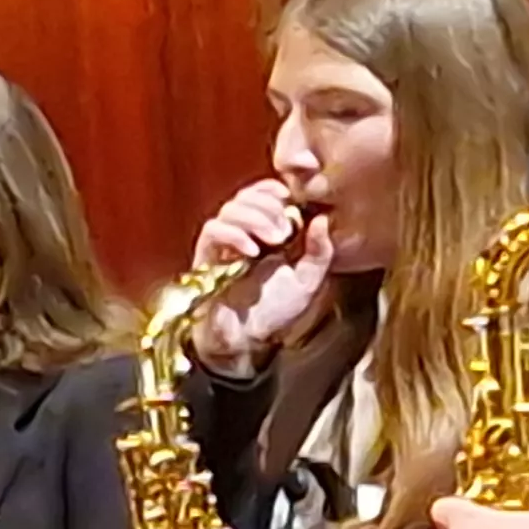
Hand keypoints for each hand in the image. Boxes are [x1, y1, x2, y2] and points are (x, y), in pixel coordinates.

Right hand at [188, 180, 330, 373]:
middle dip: (269, 207)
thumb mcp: (308, 280)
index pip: (263, 193)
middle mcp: (242, 233)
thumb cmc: (274, 311)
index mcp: (266, 231)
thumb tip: (322, 219)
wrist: (246, 339)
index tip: (290, 198)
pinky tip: (251, 251)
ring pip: (230, 209)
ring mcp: (222, 245)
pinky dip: (233, 234)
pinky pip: (213, 231)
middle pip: (247, 196)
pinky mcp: (206, 257)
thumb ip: (320, 252)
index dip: (273, 189)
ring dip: (254, 217)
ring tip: (273, 240)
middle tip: (285, 231)